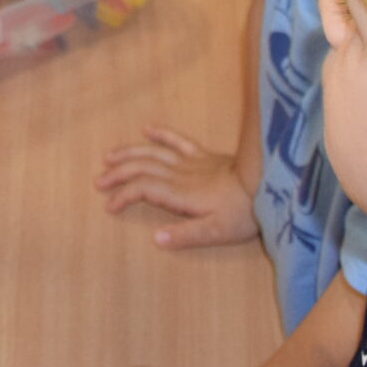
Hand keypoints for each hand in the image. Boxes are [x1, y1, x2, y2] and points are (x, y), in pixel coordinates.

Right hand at [95, 127, 259, 249]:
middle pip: (141, 169)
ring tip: (109, 156)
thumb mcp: (216, 232)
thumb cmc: (243, 212)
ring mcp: (191, 162)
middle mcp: (179, 174)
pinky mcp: (204, 155)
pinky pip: (178, 140)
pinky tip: (147, 128)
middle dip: (117, 174)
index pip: (142, 189)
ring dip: (129, 153)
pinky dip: (161, 133)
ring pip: (152, 153)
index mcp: (179, 193)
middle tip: (99, 181)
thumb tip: (156, 238)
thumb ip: (185, 236)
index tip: (109, 206)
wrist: (268, 184)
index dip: (122, 196)